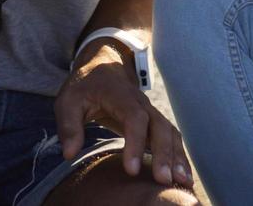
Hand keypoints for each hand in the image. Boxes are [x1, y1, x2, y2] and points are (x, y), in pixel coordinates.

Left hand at [55, 39, 192, 187]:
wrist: (104, 69)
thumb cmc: (84, 87)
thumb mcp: (68, 100)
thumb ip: (68, 125)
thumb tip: (69, 153)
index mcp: (120, 95)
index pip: (134, 118)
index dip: (135, 142)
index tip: (131, 170)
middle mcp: (142, 103)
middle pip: (159, 126)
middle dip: (163, 153)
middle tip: (163, 180)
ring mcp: (151, 112)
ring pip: (170, 132)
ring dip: (177, 156)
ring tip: (182, 183)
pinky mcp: (155, 123)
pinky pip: (172, 138)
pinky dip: (180, 156)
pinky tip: (185, 178)